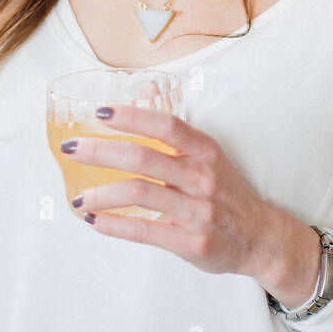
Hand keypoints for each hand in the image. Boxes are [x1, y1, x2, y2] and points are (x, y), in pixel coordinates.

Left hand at [60, 103, 322, 304]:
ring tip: (79, 198)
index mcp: (205, 151)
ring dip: (102, 194)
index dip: (131, 116)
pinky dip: (115, 226)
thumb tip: (146, 88)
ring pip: (140, 194)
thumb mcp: (208, 154)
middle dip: (101, 152)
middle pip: (144, 158)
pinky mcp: (191, 242)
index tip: (99, 113)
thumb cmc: (227, 192)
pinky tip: (95, 221)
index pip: (166, 126)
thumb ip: (174, 127)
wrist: (261, 238)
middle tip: (71, 149)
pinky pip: (145, 231)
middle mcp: (202, 177)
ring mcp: (198, 211)